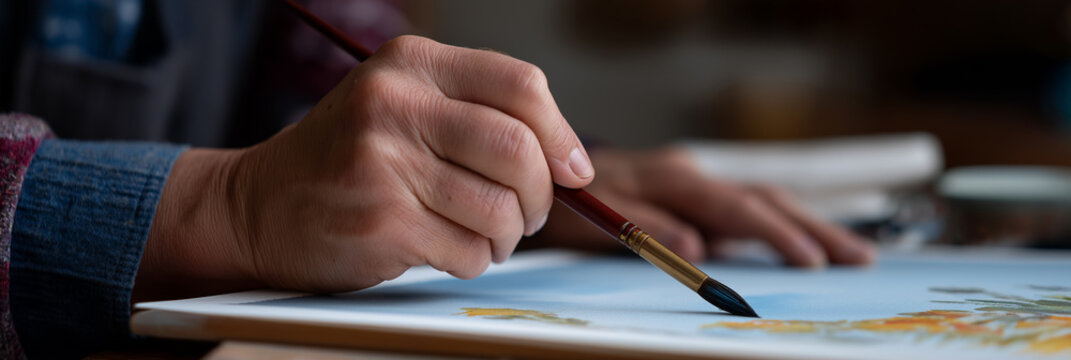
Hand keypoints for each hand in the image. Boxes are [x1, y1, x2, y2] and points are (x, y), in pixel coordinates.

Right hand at [136, 36, 593, 298]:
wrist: (259, 206)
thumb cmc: (347, 159)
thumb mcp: (402, 105)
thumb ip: (477, 115)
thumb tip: (571, 162)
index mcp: (411, 63)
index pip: (521, 85)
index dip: (561, 134)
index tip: (573, 170)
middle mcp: (395, 103)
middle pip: (518, 150)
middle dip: (540, 194)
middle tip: (531, 213)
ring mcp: (384, 164)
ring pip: (500, 210)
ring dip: (507, 236)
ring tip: (485, 236)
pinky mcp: (380, 222)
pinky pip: (468, 251)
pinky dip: (473, 261)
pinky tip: (444, 249)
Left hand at [532, 147, 874, 266]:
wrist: (551, 179)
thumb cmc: (571, 203)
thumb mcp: (595, 218)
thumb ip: (644, 227)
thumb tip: (696, 247)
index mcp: (672, 178)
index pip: (736, 207)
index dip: (776, 235)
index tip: (811, 260)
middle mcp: (691, 175)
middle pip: (764, 200)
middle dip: (814, 230)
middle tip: (858, 258)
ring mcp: (696, 184)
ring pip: (763, 203)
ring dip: (807, 227)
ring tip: (850, 252)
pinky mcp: (695, 197)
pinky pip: (746, 211)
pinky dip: (781, 227)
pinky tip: (806, 245)